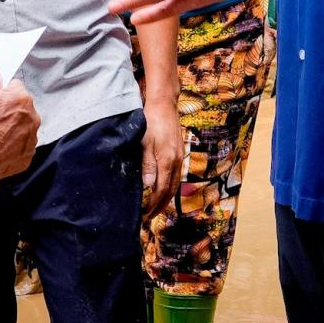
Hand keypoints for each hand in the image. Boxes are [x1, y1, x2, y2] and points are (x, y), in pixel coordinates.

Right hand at [0, 71, 39, 179]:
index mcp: (22, 98)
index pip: (14, 86)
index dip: (0, 93)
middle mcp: (32, 116)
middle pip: (20, 106)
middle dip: (7, 110)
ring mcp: (32, 137)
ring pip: (21, 126)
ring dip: (10, 127)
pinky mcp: (27, 155)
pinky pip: (20, 144)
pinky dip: (10, 144)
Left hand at [141, 100, 184, 216]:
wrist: (164, 105)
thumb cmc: (151, 121)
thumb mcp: (145, 142)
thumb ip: (147, 164)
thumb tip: (148, 185)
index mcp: (167, 160)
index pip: (160, 190)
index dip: (153, 204)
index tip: (145, 214)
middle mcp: (176, 162)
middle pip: (170, 191)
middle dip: (160, 206)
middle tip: (149, 217)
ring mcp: (179, 158)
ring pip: (174, 185)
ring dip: (165, 199)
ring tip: (156, 208)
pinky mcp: (179, 154)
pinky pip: (176, 176)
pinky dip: (170, 188)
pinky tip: (164, 190)